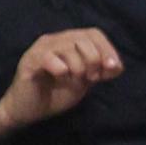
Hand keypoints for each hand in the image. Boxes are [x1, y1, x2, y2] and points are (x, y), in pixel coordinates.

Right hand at [0, 27, 125, 134]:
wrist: (28, 111)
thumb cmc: (55, 94)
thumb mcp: (83, 82)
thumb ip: (98, 71)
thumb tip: (117, 66)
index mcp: (69, 42)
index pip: (94, 33)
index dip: (107, 49)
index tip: (114, 68)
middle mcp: (55, 40)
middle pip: (83, 38)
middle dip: (94, 59)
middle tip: (92, 78)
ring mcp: (41, 48)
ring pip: (68, 47)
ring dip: (78, 66)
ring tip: (75, 80)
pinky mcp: (29, 61)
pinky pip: (49, 58)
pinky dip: (61, 69)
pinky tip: (60, 78)